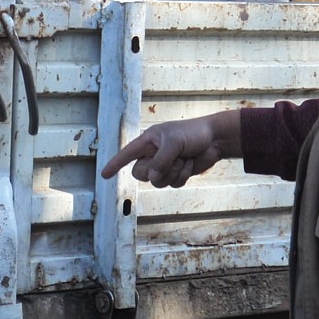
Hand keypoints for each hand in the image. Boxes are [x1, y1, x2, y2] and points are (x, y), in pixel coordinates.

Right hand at [100, 112, 238, 188]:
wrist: (214, 139)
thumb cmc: (193, 133)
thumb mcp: (174, 142)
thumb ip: (160, 160)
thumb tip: (152, 177)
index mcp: (148, 141)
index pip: (127, 154)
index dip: (115, 164)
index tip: (104, 175)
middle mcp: (153, 154)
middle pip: (140, 174)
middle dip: (155, 171)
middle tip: (170, 160)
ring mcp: (164, 165)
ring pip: (157, 182)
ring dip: (173, 172)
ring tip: (184, 159)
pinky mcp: (176, 174)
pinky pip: (172, 184)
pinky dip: (182, 176)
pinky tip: (190, 164)